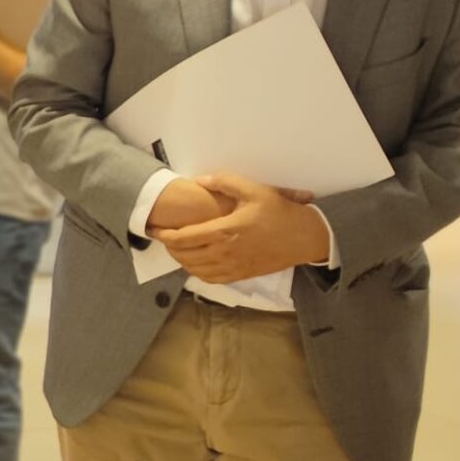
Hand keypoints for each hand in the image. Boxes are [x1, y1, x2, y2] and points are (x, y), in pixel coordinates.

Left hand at [151, 173, 326, 282]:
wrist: (304, 238)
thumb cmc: (280, 212)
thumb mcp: (254, 190)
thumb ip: (225, 182)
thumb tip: (200, 181)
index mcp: (225, 231)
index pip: (184, 238)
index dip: (164, 235)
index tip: (154, 230)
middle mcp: (225, 252)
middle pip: (185, 255)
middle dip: (169, 247)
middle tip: (162, 237)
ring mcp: (232, 267)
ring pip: (195, 269)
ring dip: (181, 260)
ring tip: (175, 248)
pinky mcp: (240, 275)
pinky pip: (210, 279)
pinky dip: (196, 272)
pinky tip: (194, 263)